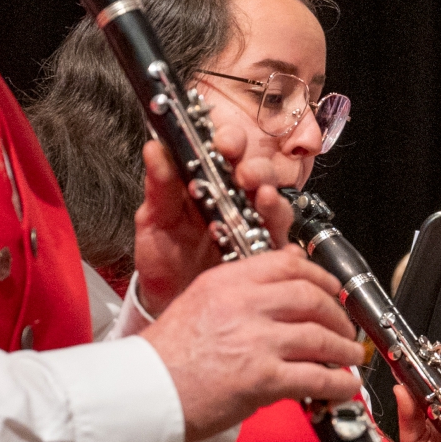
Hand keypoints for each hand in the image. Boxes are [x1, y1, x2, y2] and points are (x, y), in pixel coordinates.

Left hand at [131, 124, 301, 318]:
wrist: (167, 300)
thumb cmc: (162, 256)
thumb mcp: (153, 219)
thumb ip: (158, 186)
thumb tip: (155, 148)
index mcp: (210, 183)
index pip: (228, 151)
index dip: (232, 141)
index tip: (224, 142)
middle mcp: (237, 202)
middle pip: (260, 175)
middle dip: (258, 169)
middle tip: (245, 174)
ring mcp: (254, 230)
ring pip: (277, 208)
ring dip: (274, 202)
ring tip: (264, 199)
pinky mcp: (264, 259)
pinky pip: (284, 251)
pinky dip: (287, 249)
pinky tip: (282, 248)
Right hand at [142, 253, 363, 440]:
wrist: (142, 394)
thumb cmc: (164, 358)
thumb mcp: (197, 303)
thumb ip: (239, 291)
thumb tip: (285, 281)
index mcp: (226, 282)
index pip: (287, 264)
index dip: (320, 277)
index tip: (331, 289)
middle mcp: (243, 305)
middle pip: (311, 298)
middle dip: (338, 315)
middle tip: (345, 327)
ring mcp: (255, 341)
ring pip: (320, 337)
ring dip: (344, 349)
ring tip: (351, 357)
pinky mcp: (262, 378)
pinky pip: (315, 377)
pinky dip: (337, 384)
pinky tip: (344, 387)